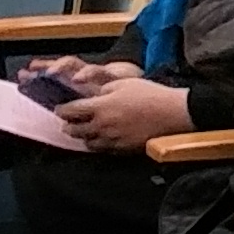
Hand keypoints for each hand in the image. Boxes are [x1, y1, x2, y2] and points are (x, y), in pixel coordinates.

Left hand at [58, 71, 190, 151]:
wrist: (173, 114)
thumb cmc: (150, 95)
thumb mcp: (123, 83)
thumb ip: (103, 89)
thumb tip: (94, 96)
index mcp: (100, 107)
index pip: (70, 111)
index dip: (62, 110)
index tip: (60, 109)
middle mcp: (102, 125)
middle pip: (75, 130)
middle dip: (68, 126)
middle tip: (67, 123)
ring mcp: (112, 140)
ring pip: (87, 143)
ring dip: (83, 137)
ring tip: (84, 133)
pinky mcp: (123, 149)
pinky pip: (104, 150)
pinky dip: (99, 145)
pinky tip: (102, 139)